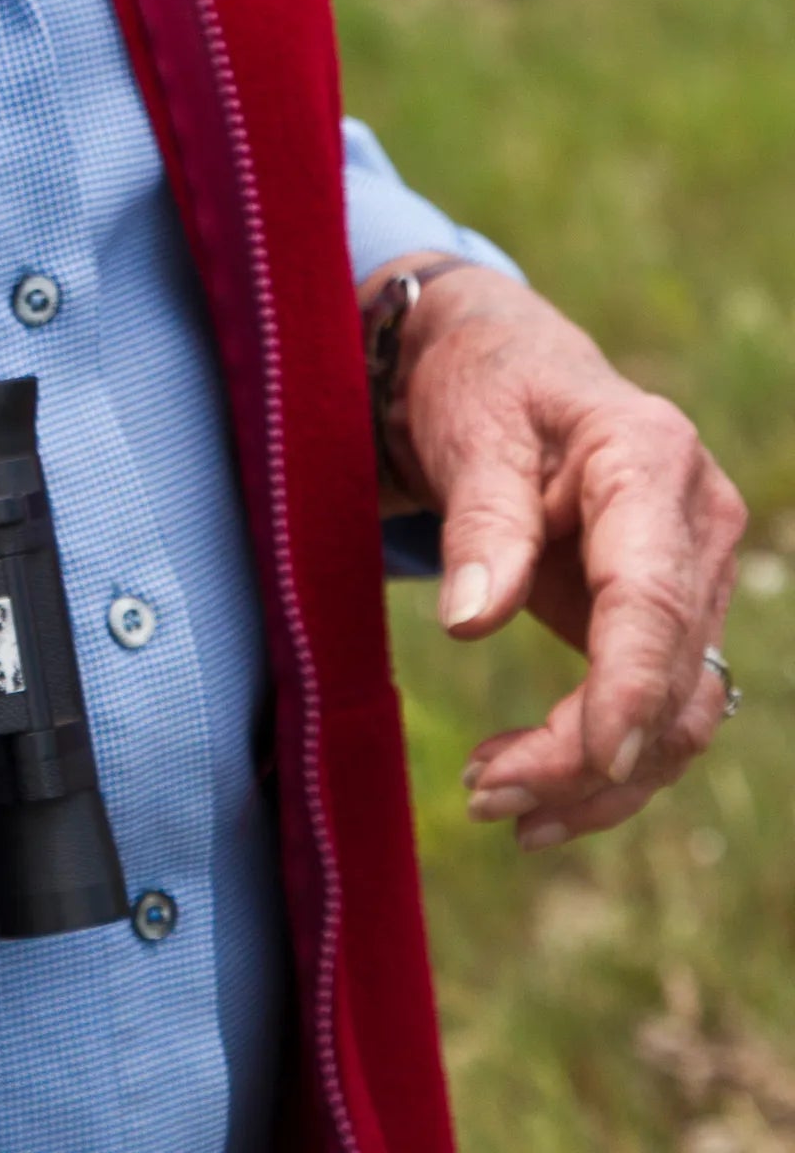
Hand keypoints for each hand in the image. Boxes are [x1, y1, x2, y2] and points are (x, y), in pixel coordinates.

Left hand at [376, 261, 746, 848]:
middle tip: (483, 794)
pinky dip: (605, 762)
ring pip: (682, 711)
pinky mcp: (674, 615)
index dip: (630, 685)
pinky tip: (534, 797)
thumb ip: (480, 521)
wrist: (502, 362)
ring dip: (599, 778)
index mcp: (649, 458)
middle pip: (672, 672)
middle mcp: (696, 521)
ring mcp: (697, 573)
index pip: (655, 596)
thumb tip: (471, 624)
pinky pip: (662, 709)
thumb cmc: (483, 383)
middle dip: (586, 753)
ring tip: (494, 802)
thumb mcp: (470, 430)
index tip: (593, 757)